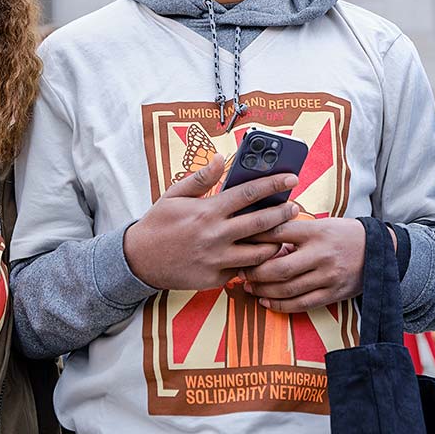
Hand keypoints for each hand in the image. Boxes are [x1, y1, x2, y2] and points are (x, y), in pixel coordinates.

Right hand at [125, 154, 300, 290]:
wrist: (139, 261)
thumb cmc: (159, 223)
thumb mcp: (175, 195)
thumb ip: (201, 178)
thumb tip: (221, 158)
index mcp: (208, 211)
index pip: (249, 193)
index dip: (273, 183)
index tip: (291, 177)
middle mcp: (216, 235)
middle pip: (261, 223)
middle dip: (283, 214)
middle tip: (295, 207)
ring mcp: (217, 259)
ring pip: (259, 252)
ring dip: (275, 242)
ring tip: (284, 234)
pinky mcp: (216, 278)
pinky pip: (244, 270)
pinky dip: (256, 262)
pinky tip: (264, 255)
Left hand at [241, 217, 367, 313]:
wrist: (378, 251)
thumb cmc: (343, 234)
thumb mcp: (321, 225)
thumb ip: (294, 233)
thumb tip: (260, 239)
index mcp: (316, 232)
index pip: (278, 233)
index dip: (254, 238)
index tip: (239, 242)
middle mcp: (321, 255)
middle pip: (278, 267)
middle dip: (254, 271)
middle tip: (240, 271)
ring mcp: (327, 277)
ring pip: (286, 289)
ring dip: (262, 290)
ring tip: (249, 286)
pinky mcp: (332, 294)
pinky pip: (300, 304)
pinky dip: (279, 305)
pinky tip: (266, 302)